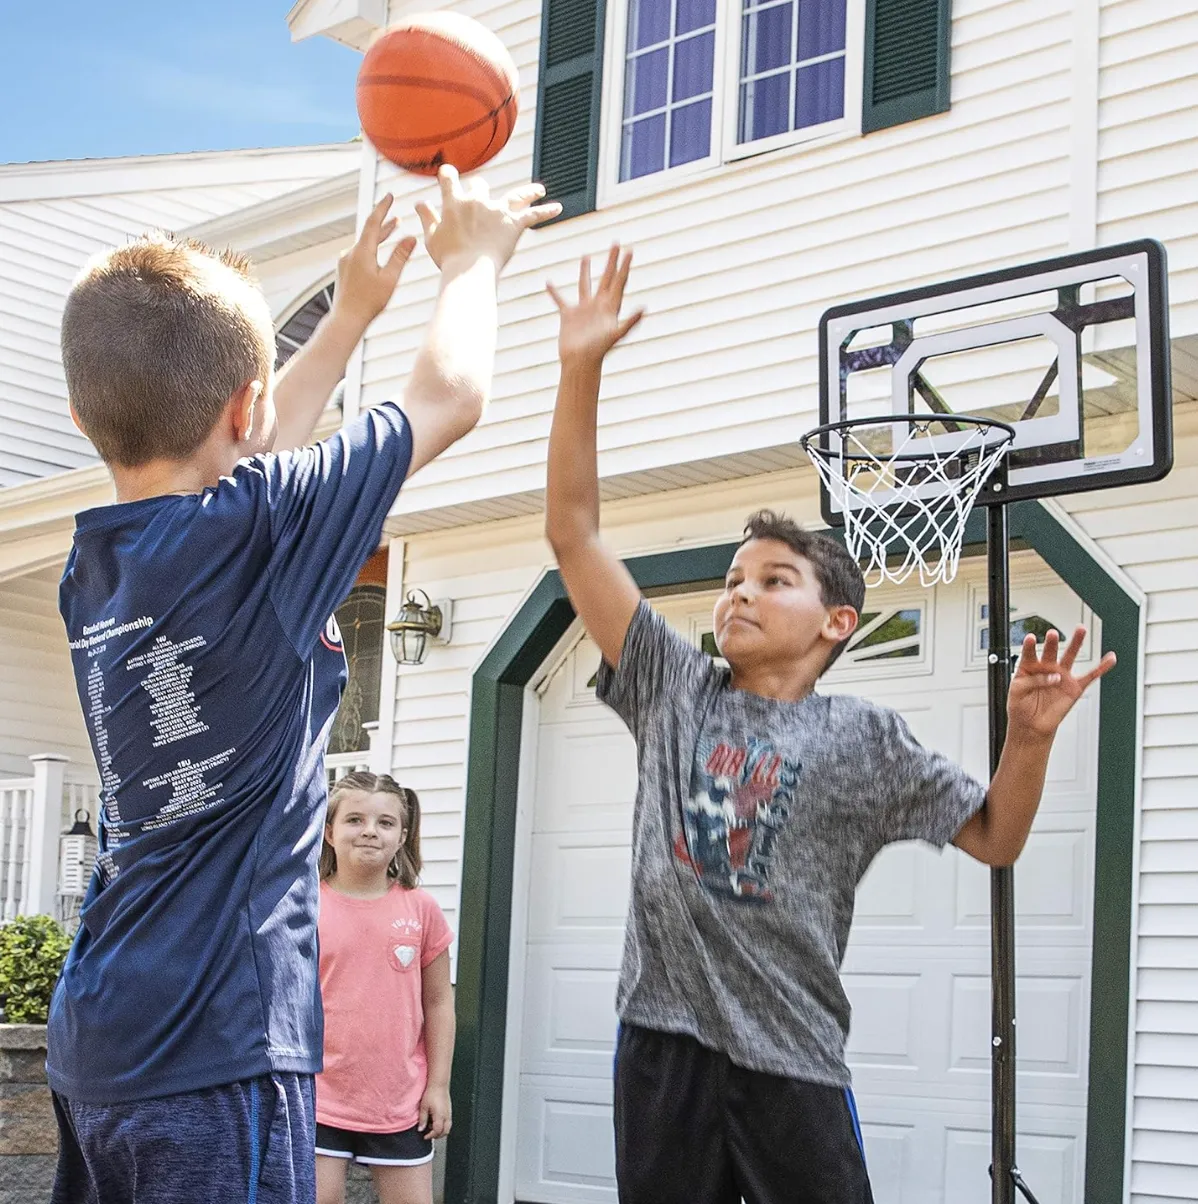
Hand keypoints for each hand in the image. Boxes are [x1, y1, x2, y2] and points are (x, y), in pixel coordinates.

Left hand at [331, 194, 416, 326]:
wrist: (347, 318)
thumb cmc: (369, 302)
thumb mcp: (390, 278)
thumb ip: (400, 256)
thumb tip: (411, 238)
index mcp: (362, 251)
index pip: (373, 222)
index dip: (383, 208)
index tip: (390, 196)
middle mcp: (351, 252)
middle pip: (370, 232)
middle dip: (384, 223)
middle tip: (396, 214)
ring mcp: (346, 261)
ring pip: (365, 243)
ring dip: (379, 236)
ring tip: (393, 229)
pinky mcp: (345, 269)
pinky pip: (360, 253)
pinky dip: (372, 248)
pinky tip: (379, 253)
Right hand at [415, 166, 559, 271]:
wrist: (469, 271)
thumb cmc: (448, 258)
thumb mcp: (431, 237)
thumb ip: (426, 217)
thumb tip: (419, 202)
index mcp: (454, 202)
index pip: (449, 178)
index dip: (448, 174)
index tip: (448, 174)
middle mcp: (477, 201)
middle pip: (480, 185)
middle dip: (480, 189)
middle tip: (482, 198)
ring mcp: (497, 210)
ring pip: (516, 194)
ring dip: (528, 191)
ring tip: (539, 190)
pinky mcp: (514, 223)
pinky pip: (534, 215)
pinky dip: (547, 211)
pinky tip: (558, 208)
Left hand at [418, 1083, 451, 1139]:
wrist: (439, 1084)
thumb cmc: (432, 1093)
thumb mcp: (423, 1107)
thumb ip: (422, 1119)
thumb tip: (421, 1129)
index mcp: (440, 1116)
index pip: (437, 1131)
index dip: (431, 1136)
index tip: (425, 1136)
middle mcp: (446, 1116)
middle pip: (445, 1132)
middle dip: (437, 1136)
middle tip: (429, 1134)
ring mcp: (449, 1113)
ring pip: (448, 1127)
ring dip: (441, 1131)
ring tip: (432, 1127)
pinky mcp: (449, 1110)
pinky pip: (448, 1121)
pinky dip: (443, 1125)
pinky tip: (436, 1120)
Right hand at [547, 245, 644, 364]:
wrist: (580, 363)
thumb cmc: (598, 351)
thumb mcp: (616, 334)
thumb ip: (630, 322)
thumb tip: (644, 309)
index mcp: (610, 307)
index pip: (619, 282)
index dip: (625, 266)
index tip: (629, 250)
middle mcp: (598, 306)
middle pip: (606, 278)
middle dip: (611, 261)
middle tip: (616, 243)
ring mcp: (583, 310)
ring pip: (585, 285)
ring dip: (585, 271)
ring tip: (586, 256)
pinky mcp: (568, 316)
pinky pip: (560, 300)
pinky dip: (554, 292)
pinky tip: (548, 283)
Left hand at [1006, 627, 1115, 738]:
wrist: (1031, 726)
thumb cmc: (1021, 706)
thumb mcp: (1017, 691)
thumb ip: (1032, 680)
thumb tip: (1053, 676)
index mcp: (1029, 666)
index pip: (1029, 653)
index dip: (1030, 646)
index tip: (1031, 638)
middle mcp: (1047, 668)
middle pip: (1051, 650)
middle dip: (1052, 642)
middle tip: (1053, 633)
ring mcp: (1062, 676)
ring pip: (1071, 656)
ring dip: (1076, 642)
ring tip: (1080, 629)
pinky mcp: (1074, 687)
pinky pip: (1091, 676)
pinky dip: (1102, 667)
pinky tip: (1110, 658)